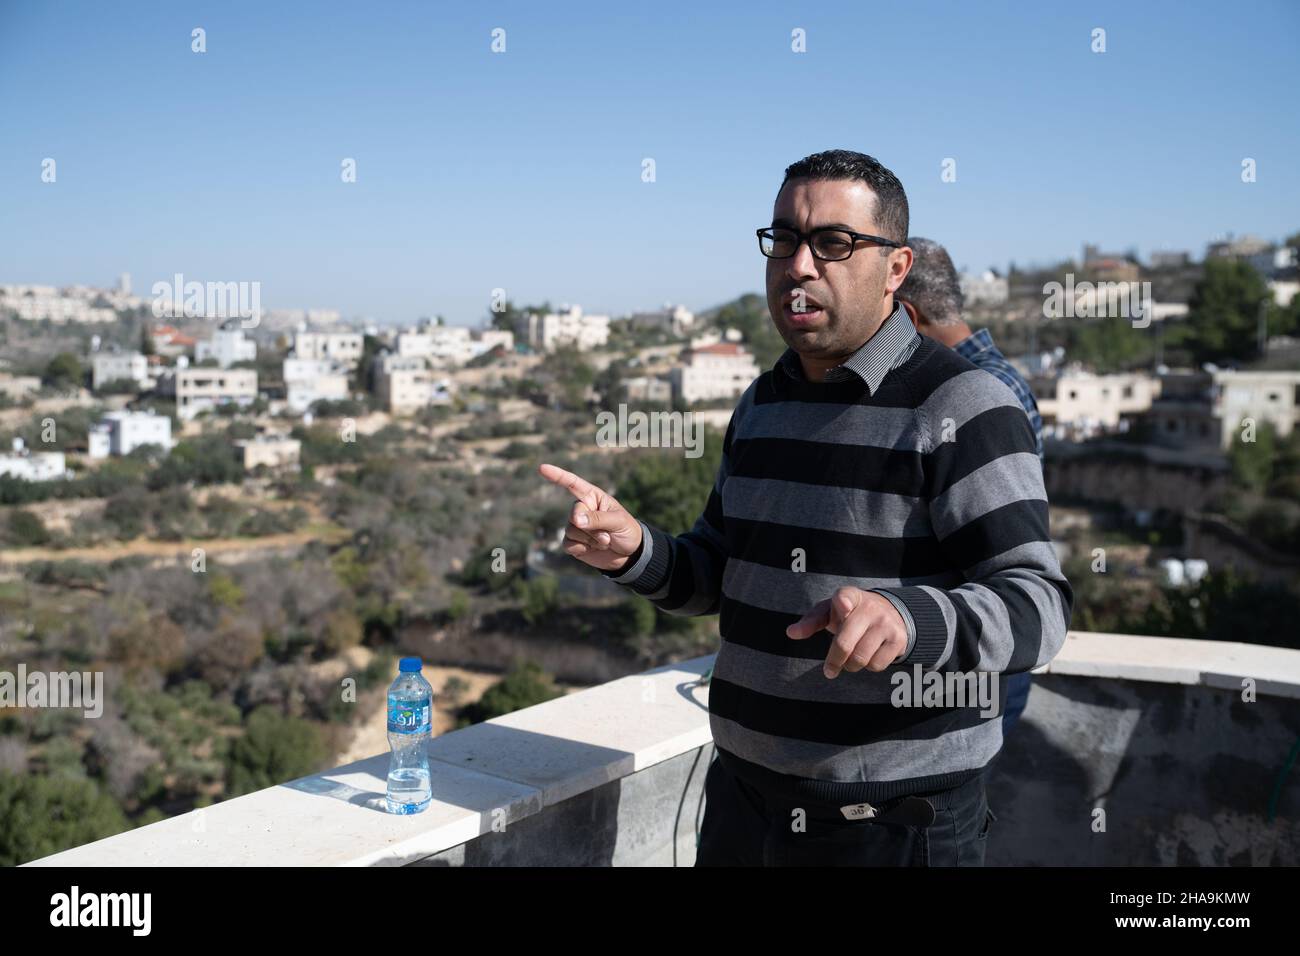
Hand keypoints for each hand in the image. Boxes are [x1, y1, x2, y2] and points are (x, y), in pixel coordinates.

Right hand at [539, 463, 643, 573]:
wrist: (629, 555)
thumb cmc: (627, 530)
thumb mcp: (617, 521)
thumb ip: (597, 518)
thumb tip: (575, 519)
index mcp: (593, 497)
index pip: (572, 484)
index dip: (557, 475)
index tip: (542, 468)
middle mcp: (582, 509)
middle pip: (574, 514)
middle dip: (591, 528)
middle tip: (608, 536)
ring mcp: (575, 526)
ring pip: (571, 530)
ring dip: (591, 539)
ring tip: (605, 542)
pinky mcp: (573, 542)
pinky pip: (568, 544)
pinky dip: (582, 548)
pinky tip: (592, 549)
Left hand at [786, 587, 908, 678]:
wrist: (889, 613)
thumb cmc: (849, 614)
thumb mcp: (830, 612)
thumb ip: (810, 621)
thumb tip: (791, 633)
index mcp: (850, 595)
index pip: (846, 596)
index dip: (843, 602)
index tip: (843, 605)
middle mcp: (870, 607)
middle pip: (845, 643)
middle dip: (834, 661)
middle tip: (829, 671)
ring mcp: (886, 623)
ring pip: (860, 659)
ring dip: (850, 666)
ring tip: (850, 659)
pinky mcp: (898, 639)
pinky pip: (876, 665)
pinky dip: (868, 666)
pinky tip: (868, 656)